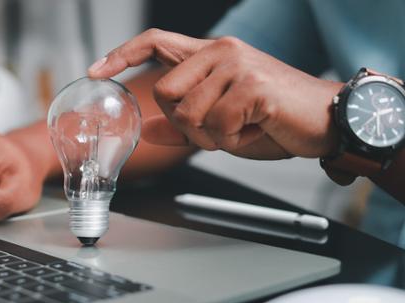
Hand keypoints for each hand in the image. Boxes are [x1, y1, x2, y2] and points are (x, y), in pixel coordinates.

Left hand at [88, 29, 343, 159]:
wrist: (324, 119)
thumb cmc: (273, 117)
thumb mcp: (220, 124)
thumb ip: (181, 125)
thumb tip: (148, 128)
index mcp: (209, 55)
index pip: (155, 42)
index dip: (121, 55)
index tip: (96, 72)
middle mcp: (220, 52)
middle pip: (164, 93)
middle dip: (184, 124)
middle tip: (217, 129)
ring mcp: (236, 65)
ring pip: (188, 114)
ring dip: (210, 136)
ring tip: (241, 127)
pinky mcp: (252, 86)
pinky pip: (217, 126)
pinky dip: (232, 140)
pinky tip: (254, 129)